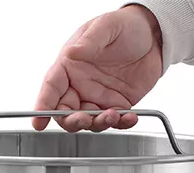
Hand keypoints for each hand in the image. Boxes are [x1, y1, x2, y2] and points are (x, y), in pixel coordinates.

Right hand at [33, 6, 163, 132]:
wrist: (154, 34)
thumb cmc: (126, 26)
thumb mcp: (106, 26)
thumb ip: (89, 42)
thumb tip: (72, 53)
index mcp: (70, 65)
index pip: (51, 88)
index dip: (43, 106)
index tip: (39, 122)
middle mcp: (81, 84)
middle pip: (66, 112)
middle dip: (72, 121)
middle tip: (84, 119)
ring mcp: (98, 97)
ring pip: (90, 121)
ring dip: (99, 123)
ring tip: (113, 114)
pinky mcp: (117, 105)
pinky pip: (115, 122)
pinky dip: (121, 124)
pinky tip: (128, 117)